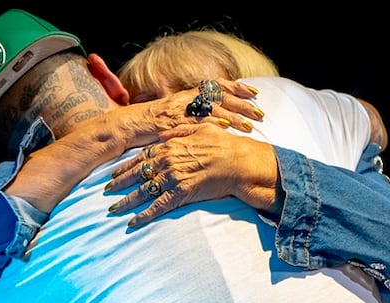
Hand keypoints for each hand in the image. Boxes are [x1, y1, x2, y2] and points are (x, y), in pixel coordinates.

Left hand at [105, 123, 281, 228]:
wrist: (239, 162)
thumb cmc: (223, 144)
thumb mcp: (200, 129)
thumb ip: (179, 130)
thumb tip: (164, 134)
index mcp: (169, 145)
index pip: (141, 157)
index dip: (126, 166)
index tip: (114, 172)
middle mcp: (167, 161)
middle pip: (137, 174)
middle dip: (119, 183)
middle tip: (106, 191)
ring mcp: (173, 178)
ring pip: (143, 192)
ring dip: (127, 202)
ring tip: (113, 209)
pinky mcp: (181, 194)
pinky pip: (158, 207)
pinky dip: (144, 216)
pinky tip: (133, 222)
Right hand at [145, 79, 264, 132]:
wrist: (129, 125)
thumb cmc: (151, 122)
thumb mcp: (175, 112)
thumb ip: (193, 111)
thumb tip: (214, 115)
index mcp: (189, 94)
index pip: (217, 86)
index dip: (237, 88)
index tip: (254, 92)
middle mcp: (187, 98)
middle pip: (221, 97)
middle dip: (243, 105)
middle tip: (261, 113)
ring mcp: (181, 110)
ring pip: (213, 110)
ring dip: (233, 118)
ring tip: (250, 126)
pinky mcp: (175, 123)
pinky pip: (196, 123)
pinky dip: (212, 125)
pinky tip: (225, 128)